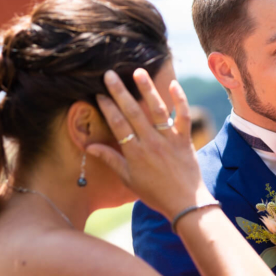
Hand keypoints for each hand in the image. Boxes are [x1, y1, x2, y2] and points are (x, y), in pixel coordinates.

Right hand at [88, 69, 210, 219]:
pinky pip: (183, 117)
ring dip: (147, 89)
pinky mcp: (185, 139)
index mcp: (134, 152)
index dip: (107, 107)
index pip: (117, 124)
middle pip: (133, 112)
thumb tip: (89, 146)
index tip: (98, 93)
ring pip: (157, 110)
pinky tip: (173, 84)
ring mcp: (169, 139)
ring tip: (138, 72)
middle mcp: (151, 143)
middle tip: (109, 74)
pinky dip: (180, 100)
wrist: (185, 203)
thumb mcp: (127, 179)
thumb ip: (110, 160)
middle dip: (119, 92)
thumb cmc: (154, 193)